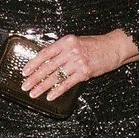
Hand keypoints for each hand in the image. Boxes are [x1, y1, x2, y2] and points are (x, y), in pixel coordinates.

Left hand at [21, 30, 138, 100]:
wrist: (113, 47)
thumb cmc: (95, 44)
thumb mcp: (76, 41)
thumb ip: (61, 50)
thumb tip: (45, 60)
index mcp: (66, 41)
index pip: (45, 53)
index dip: (33, 63)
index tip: (25, 71)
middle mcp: (71, 51)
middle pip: (48, 66)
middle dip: (34, 77)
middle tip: (25, 85)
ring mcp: (78, 62)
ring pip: (56, 76)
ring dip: (42, 86)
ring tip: (33, 93)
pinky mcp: (85, 72)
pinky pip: (67, 83)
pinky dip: (57, 90)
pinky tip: (50, 96)